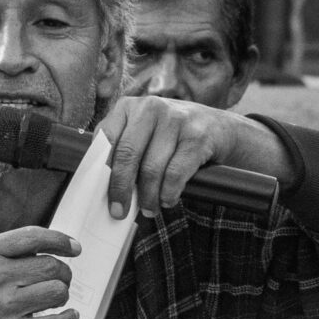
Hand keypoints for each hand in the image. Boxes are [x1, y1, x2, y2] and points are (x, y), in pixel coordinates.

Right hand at [0, 227, 80, 318]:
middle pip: (52, 265)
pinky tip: (67, 318)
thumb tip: (51, 250)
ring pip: (57, 292)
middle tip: (61, 281)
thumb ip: (4, 255)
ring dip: (62, 296)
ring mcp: (3, 306)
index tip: (74, 248)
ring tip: (55, 301)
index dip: (61, 240)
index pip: (33, 237)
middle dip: (64, 273)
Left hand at [94, 97, 271, 218]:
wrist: (219, 128)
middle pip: (127, 155)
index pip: (106, 139)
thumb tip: (101, 187)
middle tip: (119, 211)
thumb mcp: (144, 134)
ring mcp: (176, 119)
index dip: (101, 171)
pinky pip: (175, 174)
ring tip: (149, 209)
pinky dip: (169, 193)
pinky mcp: (197, 136)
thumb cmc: (171, 137)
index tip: (98, 196)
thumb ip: (122, 150)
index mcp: (129, 106)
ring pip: (151, 168)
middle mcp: (151, 107)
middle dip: (121, 189)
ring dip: (148, 196)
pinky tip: (168, 200)